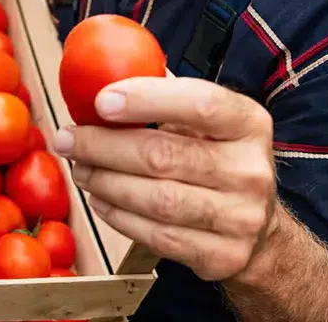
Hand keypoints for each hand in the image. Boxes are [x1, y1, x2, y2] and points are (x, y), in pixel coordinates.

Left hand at [52, 76, 278, 281]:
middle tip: (68, 140)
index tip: (100, 101)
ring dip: (105, 183)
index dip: (146, 100)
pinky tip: (101, 199)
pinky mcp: (224, 255)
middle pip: (164, 156)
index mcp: (249, 123)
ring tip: (80, 169)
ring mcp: (241, 217)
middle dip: (103, 147)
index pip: (201, 104)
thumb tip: (103, 72)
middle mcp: (251, 170)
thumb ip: (167, 98)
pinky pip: (158, 236)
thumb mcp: (210, 122)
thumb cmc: (219, 159)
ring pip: (156, 200)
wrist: (259, 227)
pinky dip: (120, 216)